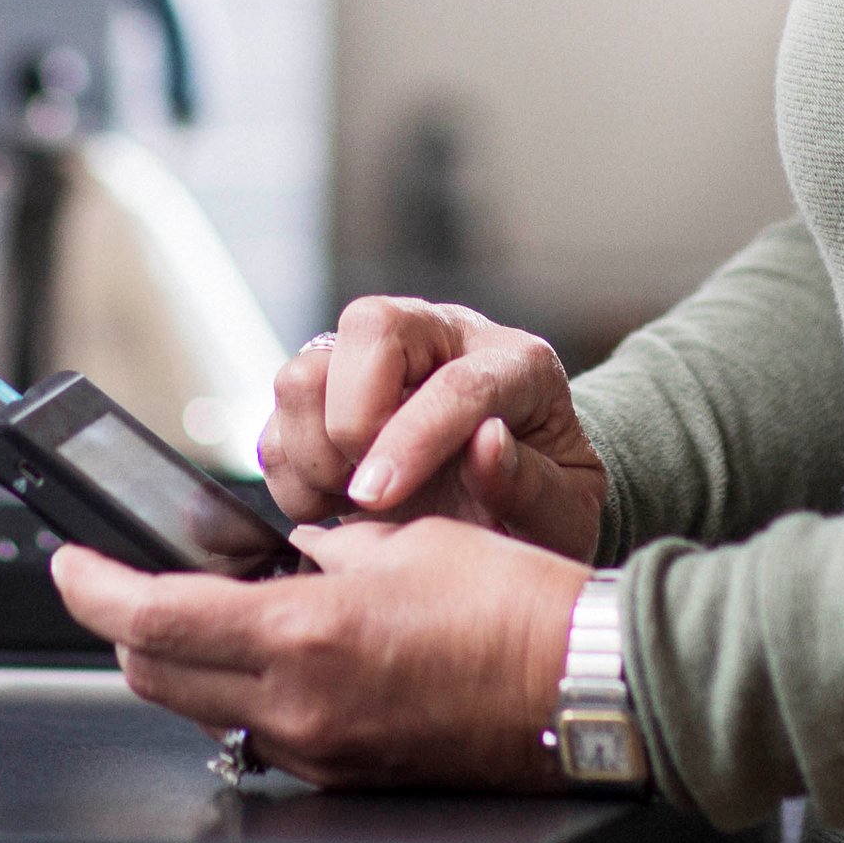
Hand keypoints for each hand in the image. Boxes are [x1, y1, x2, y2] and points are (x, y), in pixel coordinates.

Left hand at [52, 517, 589, 790]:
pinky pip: (262, 732)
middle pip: (156, 676)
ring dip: (184, 661)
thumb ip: (320, 552)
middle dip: (124, 628)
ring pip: (205, 709)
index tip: (68, 560)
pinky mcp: (350, 771)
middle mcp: (300, 706)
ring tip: (204, 609)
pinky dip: (244, 690)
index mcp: (304, 636)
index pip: (152, 620)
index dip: (93, 589)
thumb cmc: (512, 604)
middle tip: (123, 580)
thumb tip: (280, 555)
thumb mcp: (400, 542)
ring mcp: (323, 749)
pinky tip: (274, 650)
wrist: (583, 685)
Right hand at [260, 298, 605, 560]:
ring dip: (314, 450)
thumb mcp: (568, 516)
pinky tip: (334, 501)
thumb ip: (535, 489)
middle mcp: (441, 339)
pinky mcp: (328, 393)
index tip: (377, 498)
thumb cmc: (541, 505)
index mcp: (516, 363)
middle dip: (354, 422)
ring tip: (353, 500)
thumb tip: (486, 446)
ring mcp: (378, 361)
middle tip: (373, 494)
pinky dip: (291, 471)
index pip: (456, 380)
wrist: (511, 506)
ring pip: (305, 369)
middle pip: (369, 326)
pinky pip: (275, 417)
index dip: (412, 436)